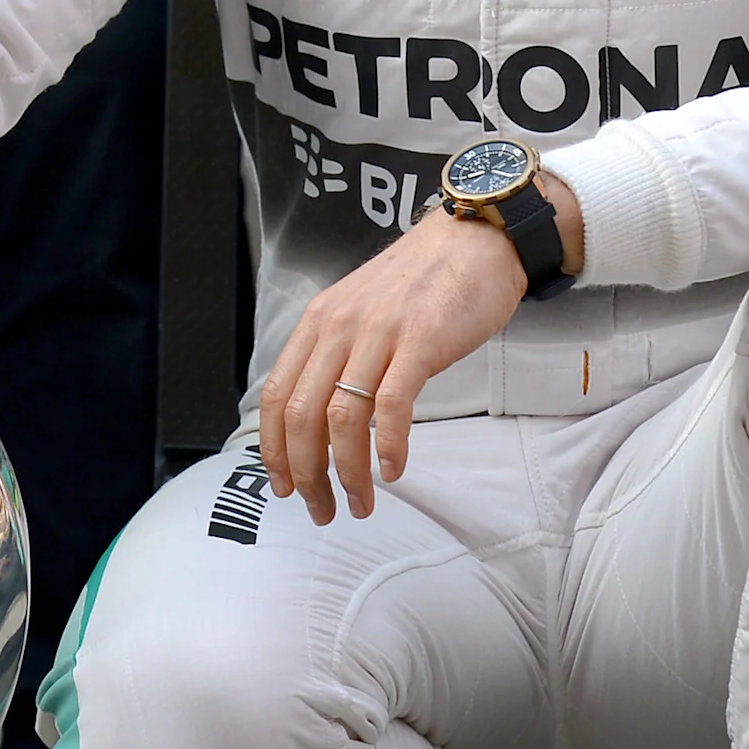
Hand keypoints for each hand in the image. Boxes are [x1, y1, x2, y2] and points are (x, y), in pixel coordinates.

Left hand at [256, 179, 572, 523]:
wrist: (474, 239)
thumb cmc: (422, 282)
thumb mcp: (361, 310)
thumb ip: (338, 354)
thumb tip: (320, 416)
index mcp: (318, 322)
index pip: (276, 395)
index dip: (274, 449)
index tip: (284, 485)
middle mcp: (338, 326)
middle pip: (302, 415)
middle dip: (306, 474)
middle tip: (320, 509)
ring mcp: (378, 333)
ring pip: (342, 418)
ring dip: (347, 472)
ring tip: (359, 502)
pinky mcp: (419, 341)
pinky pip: (392, 404)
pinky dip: (388, 445)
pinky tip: (394, 470)